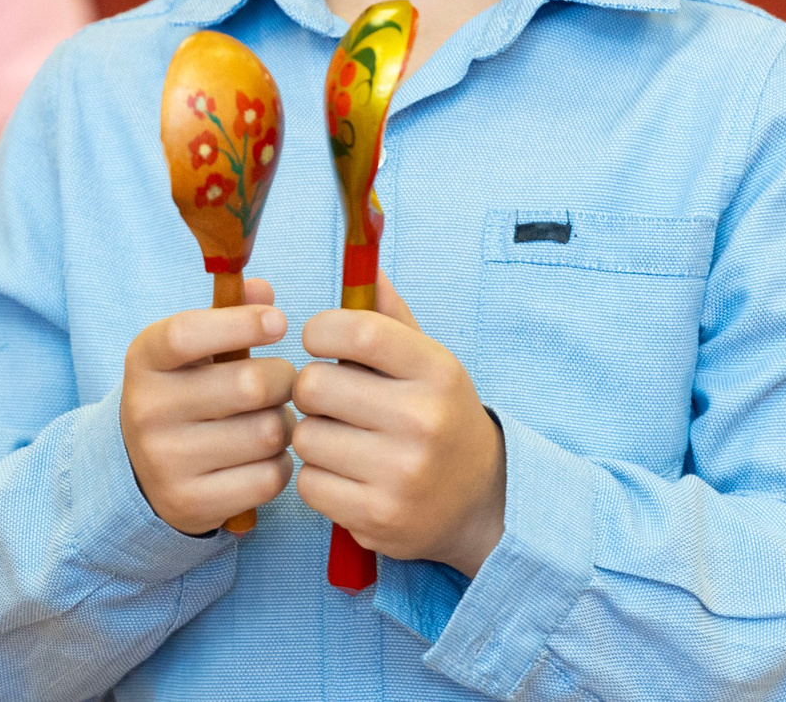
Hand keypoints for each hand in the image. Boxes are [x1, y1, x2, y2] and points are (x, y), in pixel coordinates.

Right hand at [121, 277, 296, 535]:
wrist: (140, 471)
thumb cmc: (184, 391)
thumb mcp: (192, 349)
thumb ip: (228, 312)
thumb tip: (264, 291)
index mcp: (145, 360)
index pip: (189, 334)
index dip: (241, 323)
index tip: (280, 322)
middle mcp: (147, 411)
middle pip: (249, 385)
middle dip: (283, 379)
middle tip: (284, 382)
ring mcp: (165, 462)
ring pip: (266, 432)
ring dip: (285, 423)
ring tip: (273, 419)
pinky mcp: (191, 503)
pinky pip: (268, 478)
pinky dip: (281, 464)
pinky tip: (266, 456)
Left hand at [292, 275, 506, 574]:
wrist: (480, 501)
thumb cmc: (441, 418)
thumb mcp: (429, 363)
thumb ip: (391, 318)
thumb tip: (367, 267)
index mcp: (436, 370)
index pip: (354, 330)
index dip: (320, 331)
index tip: (320, 342)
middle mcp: (422, 419)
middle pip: (314, 385)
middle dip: (312, 389)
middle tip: (332, 399)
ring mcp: (401, 472)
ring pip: (305, 436)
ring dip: (313, 436)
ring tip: (342, 439)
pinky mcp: (378, 517)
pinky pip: (309, 483)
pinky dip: (318, 477)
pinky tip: (345, 474)